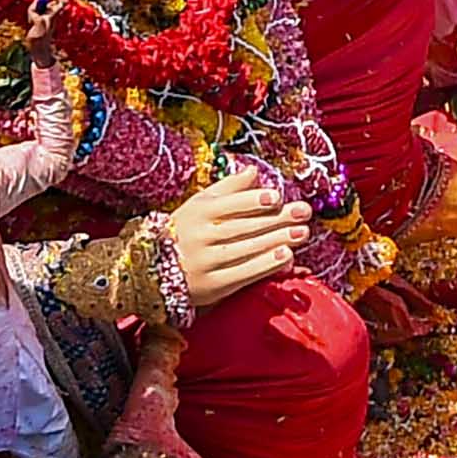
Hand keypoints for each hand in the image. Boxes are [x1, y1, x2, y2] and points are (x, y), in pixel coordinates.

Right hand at [166, 169, 315, 307]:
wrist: (153, 271)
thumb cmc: (185, 231)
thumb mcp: (200, 205)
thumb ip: (228, 188)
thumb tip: (254, 171)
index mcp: (197, 212)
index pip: (229, 205)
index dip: (253, 201)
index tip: (276, 197)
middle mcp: (200, 236)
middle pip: (243, 226)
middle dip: (276, 219)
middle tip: (303, 212)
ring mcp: (205, 262)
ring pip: (246, 249)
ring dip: (277, 240)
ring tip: (301, 232)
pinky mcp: (211, 286)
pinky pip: (242, 274)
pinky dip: (265, 265)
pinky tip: (285, 256)